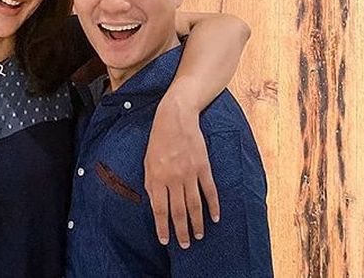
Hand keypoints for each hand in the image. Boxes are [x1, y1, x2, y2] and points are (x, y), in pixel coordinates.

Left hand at [144, 97, 219, 248]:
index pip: (159, 209)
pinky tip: (215, 217)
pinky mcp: (203, 166)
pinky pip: (209, 190)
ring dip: (197, 222)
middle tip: (186, 245)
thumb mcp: (147, 161)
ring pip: (194, 204)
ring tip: (199, 236)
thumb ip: (151, 183)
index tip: (165, 241)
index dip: (162, 227)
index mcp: (157, 177)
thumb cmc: (159, 140)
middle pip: (178, 211)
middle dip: (182, 230)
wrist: (175, 118)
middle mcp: (173, 178)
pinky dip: (213, 205)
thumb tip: (154, 204)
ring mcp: (189, 173)